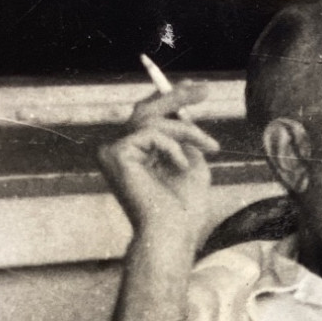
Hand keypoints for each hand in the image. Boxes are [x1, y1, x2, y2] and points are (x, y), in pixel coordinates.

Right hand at [99, 81, 220, 246]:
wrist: (173, 233)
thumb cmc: (184, 209)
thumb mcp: (192, 164)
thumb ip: (184, 139)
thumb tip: (185, 114)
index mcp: (133, 155)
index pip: (147, 118)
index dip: (169, 99)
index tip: (196, 88)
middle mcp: (117, 152)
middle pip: (144, 111)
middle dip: (176, 97)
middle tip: (206, 88)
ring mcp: (111, 152)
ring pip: (152, 120)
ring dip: (187, 131)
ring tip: (209, 148)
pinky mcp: (114, 154)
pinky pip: (150, 133)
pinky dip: (172, 146)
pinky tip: (181, 166)